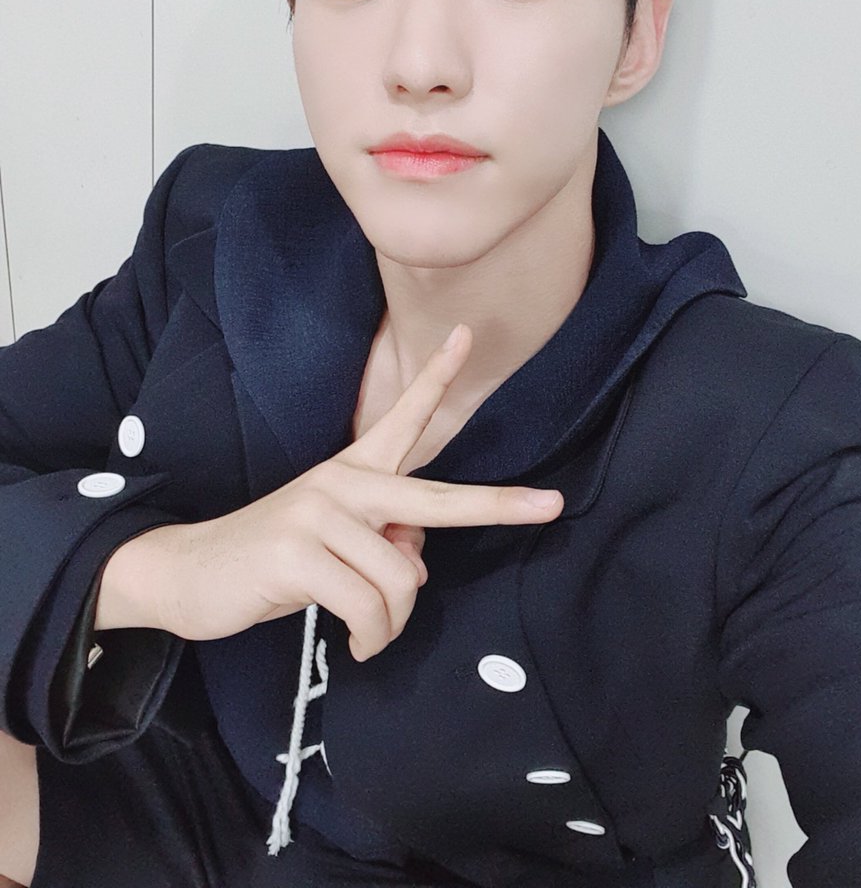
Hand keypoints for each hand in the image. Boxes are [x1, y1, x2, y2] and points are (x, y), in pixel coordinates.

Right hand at [156, 323, 562, 658]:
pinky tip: (355, 644)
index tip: (465, 336)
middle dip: (499, 504)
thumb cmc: (274, 560)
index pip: (402, 418)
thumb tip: (417, 564)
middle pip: (435, 499)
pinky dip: (371, 638)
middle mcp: (342, 483)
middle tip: (551, 507)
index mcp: (352, 473)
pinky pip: (368, 608)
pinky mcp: (297, 552)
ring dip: (393, 623)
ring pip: (402, 579)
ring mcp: (319, 514)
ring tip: (370, 634)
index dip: (436, 377)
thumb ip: (382, 543)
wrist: (191, 573)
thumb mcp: (334, 547)